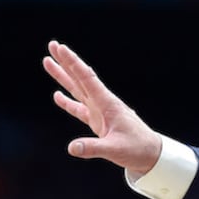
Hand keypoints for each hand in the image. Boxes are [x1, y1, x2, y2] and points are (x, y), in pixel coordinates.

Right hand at [43, 40, 161, 174]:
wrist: (150, 154)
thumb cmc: (136, 149)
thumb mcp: (115, 149)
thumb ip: (93, 148)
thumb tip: (72, 147)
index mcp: (107, 104)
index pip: (87, 79)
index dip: (73, 63)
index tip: (60, 49)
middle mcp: (103, 103)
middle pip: (80, 79)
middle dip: (66, 62)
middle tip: (52, 45)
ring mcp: (100, 111)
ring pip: (78, 90)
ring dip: (64, 77)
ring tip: (49, 63)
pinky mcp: (99, 121)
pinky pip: (79, 108)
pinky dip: (68, 102)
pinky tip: (57, 95)